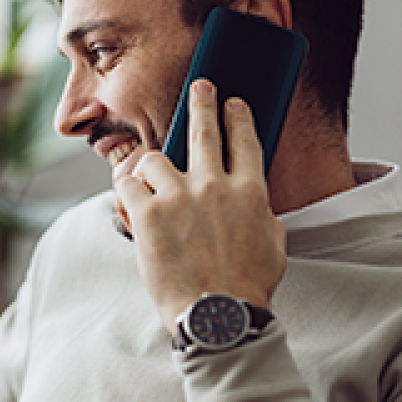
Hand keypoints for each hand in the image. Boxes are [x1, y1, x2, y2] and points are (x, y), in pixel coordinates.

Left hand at [113, 79, 286, 334]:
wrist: (217, 315)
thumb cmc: (247, 288)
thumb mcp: (273, 245)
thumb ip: (262, 214)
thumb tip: (252, 201)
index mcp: (251, 192)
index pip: (245, 141)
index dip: (238, 117)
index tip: (233, 103)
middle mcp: (214, 186)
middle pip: (203, 130)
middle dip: (202, 102)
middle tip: (200, 87)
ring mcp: (178, 198)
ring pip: (156, 159)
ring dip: (152, 167)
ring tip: (151, 179)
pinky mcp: (147, 215)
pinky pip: (128, 186)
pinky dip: (127, 191)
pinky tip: (129, 199)